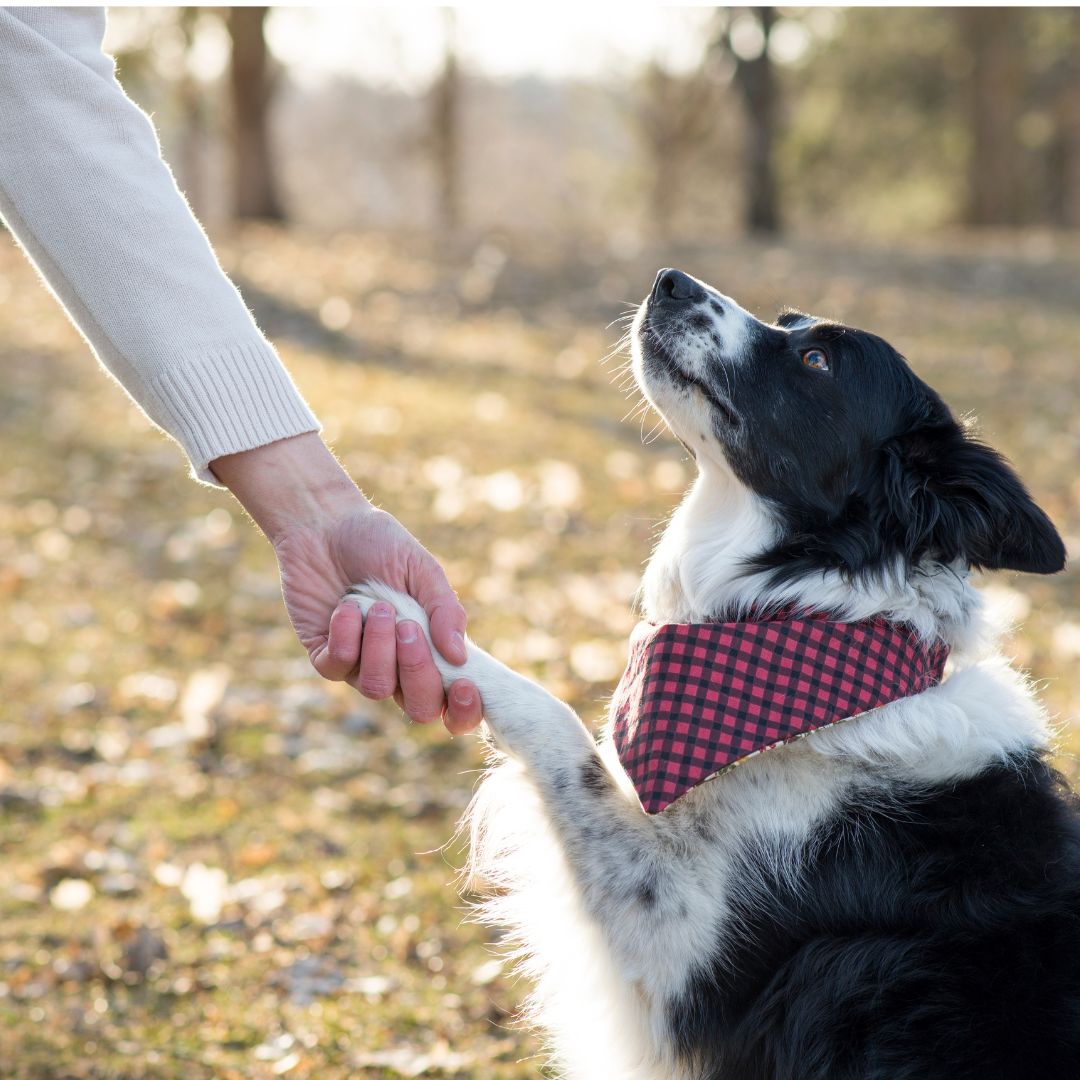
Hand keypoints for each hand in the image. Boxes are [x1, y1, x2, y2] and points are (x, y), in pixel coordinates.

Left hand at [210, 434, 481, 733]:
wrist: (326, 524)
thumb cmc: (381, 545)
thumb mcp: (422, 571)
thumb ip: (445, 611)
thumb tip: (459, 657)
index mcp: (432, 649)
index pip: (452, 702)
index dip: (463, 710)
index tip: (464, 684)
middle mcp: (398, 666)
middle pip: (418, 708)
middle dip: (417, 671)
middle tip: (409, 627)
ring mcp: (360, 665)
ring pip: (376, 688)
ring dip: (379, 647)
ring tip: (378, 606)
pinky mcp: (324, 656)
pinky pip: (337, 667)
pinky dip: (345, 636)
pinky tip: (346, 605)